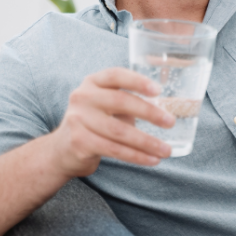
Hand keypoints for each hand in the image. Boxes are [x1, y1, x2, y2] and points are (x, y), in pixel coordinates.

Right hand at [51, 68, 174, 177]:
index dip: (137, 81)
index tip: (159, 90)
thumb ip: (131, 99)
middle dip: (150, 113)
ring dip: (147, 142)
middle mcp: (83, 97)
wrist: (63, 149)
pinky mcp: (79, 142)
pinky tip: (152, 160)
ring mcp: (78, 119)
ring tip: (167, 150)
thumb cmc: (97, 121)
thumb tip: (173, 106)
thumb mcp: (108, 104)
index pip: (115, 75)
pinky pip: (114, 149)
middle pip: (120, 101)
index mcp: (93, 82)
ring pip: (119, 131)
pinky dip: (137, 156)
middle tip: (171, 122)